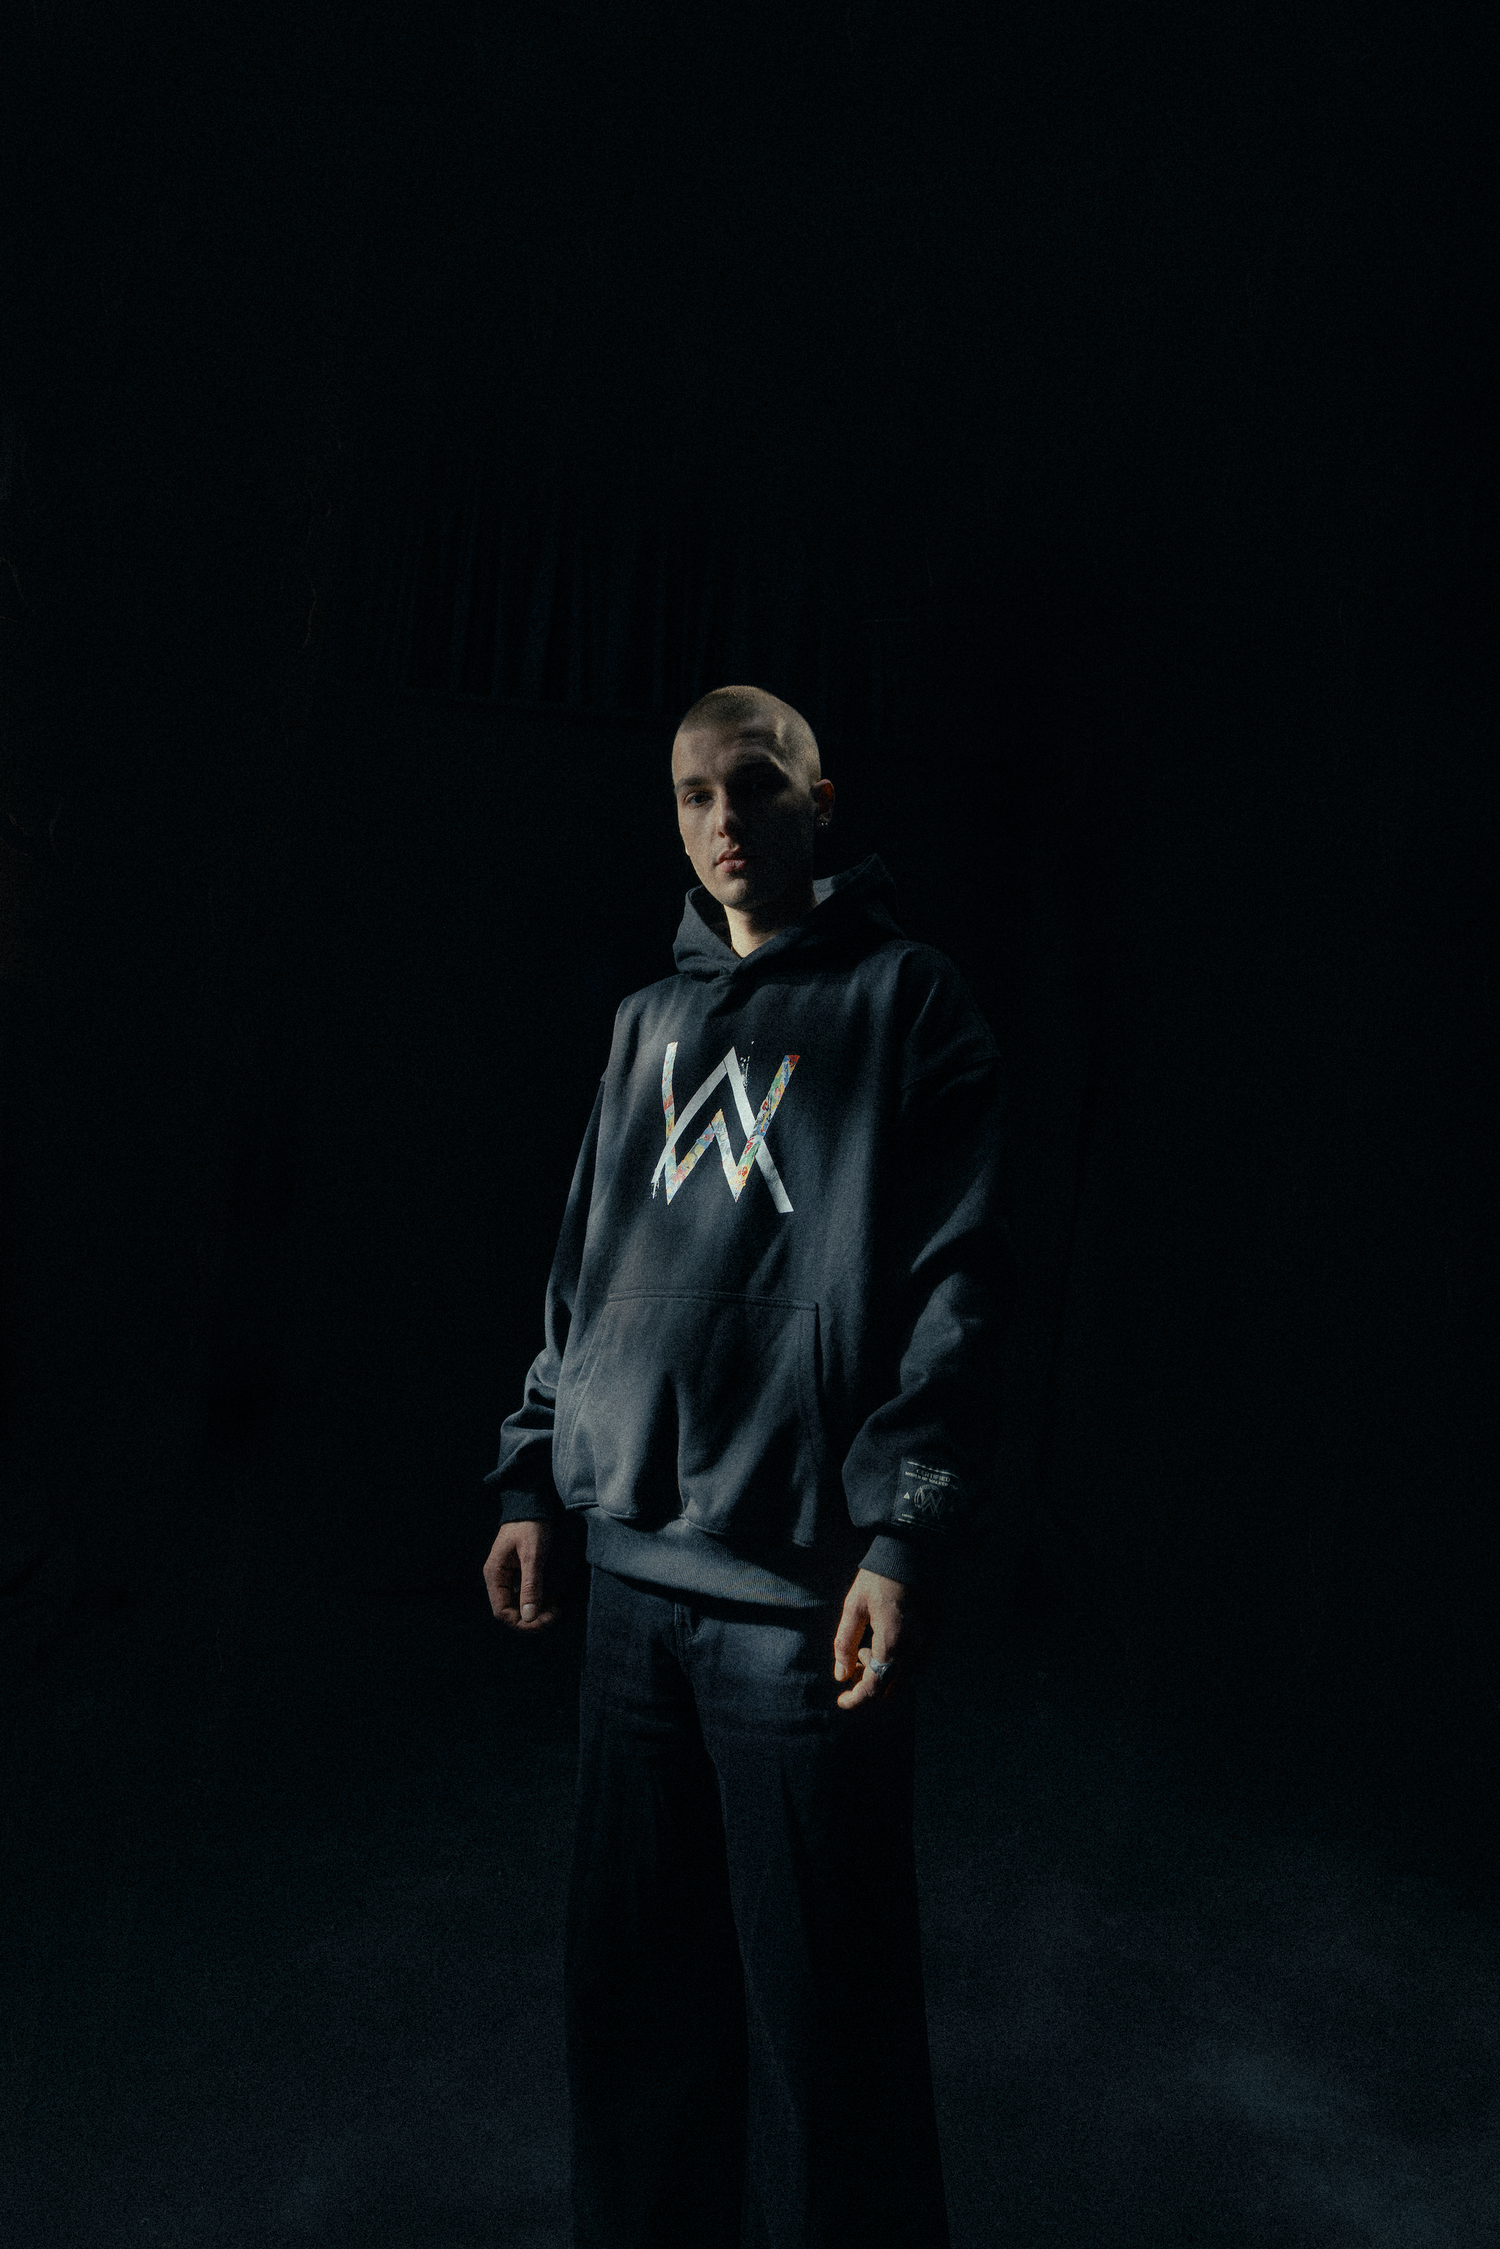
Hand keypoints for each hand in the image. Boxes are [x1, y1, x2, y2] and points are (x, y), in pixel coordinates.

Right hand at [483, 1519, 561, 1629]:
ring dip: (536, 1611)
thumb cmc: (531, 1525)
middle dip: (532, 1619)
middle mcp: (497, 1578)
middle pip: (510, 1611)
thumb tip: (528, 1617)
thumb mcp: (533, 1555)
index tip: (544, 1621)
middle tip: (555, 1614)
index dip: (522, 1622)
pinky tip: (552, 1599)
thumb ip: (531, 1585)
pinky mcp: (518, 1573)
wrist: (531, 1502)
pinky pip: (524, 1594)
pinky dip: (538, 1600)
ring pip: (518, 1605)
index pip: (502, 1612)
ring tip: (556, 1607)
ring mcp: (507, 1576)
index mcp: (494, 1575)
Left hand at [832, 1566, 931, 1709]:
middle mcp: (915, 1650)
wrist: (913, 1552)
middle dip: (869, 1688)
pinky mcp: (935, 1637)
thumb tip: (841, 1675)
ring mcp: (928, 1644)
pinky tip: (883, 1643)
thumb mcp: (854, 1606)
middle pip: (892, 1691)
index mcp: (892, 1642)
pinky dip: (897, 1666)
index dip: (856, 1700)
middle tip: (853, 1668)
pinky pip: (915, 1665)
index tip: (841, 1701)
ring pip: (905, 1681)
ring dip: (884, 1676)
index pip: (875, 1689)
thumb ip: (845, 1644)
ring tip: (867, 1649)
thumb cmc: (878, 1577)